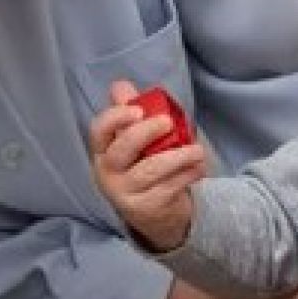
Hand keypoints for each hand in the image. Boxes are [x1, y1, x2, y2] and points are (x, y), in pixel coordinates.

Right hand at [90, 80, 209, 250]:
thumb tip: (121, 86)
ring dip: (178, 156)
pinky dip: (188, 174)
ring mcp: (125, 193)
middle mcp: (108, 173)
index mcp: (102, 151)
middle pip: (121, 150)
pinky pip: (169, 187)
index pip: (99, 131)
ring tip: (198, 151)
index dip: (115, 118)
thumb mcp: (138, 140)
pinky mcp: (146, 208)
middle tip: (168, 123)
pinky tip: (199, 167)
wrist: (157, 213)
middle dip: (145, 133)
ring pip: (150, 170)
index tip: (138, 110)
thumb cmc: (146, 166)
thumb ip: (131, 111)